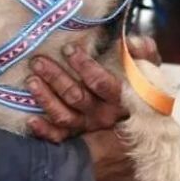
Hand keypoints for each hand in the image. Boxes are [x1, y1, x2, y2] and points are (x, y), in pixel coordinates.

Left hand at [26, 36, 161, 142]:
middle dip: (56, 78)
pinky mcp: (78, 139)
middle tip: (38, 61)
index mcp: (120, 98)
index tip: (69, 49)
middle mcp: (103, 115)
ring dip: (46, 99)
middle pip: (77, 97)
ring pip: (64, 116)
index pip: (101, 83)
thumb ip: (143, 53)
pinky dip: (45, 131)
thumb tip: (132, 41)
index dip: (84, 66)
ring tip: (31, 80)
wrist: (145, 126)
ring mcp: (89, 128)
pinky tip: (31, 120)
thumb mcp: (148, 70)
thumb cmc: (143, 89)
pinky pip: (60, 138)